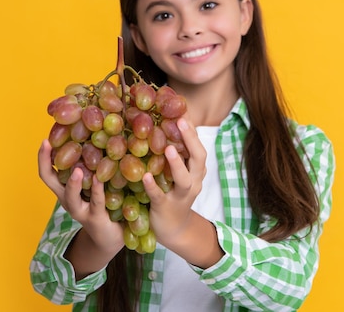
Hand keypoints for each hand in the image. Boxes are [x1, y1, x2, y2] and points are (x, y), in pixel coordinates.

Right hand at [37, 140, 122, 252]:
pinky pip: (96, 202)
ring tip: (78, 170)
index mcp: (66, 189)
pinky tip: (100, 180)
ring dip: (73, 183)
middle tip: (47, 144)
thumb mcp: (95, 184)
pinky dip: (97, 190)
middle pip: (51, 181)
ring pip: (71, 196)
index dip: (43, 157)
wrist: (112, 237)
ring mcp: (81, 210)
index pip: (49, 171)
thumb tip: (99, 138)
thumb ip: (94, 167)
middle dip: (46, 162)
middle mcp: (69, 199)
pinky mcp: (96, 218)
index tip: (44, 139)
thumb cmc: (104, 205)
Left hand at [142, 117, 206, 246]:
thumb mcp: (180, 174)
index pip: (199, 149)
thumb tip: (165, 125)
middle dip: (191, 140)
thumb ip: (177, 155)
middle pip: (199, 159)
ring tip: (167, 149)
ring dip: (177, 163)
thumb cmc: (173, 195)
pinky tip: (144, 176)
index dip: (193, 132)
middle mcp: (193, 182)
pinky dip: (153, 186)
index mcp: (196, 172)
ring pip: (184, 179)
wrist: (174, 229)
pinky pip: (160, 195)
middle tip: (181, 122)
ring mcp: (180, 196)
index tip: (184, 113)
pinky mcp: (165, 207)